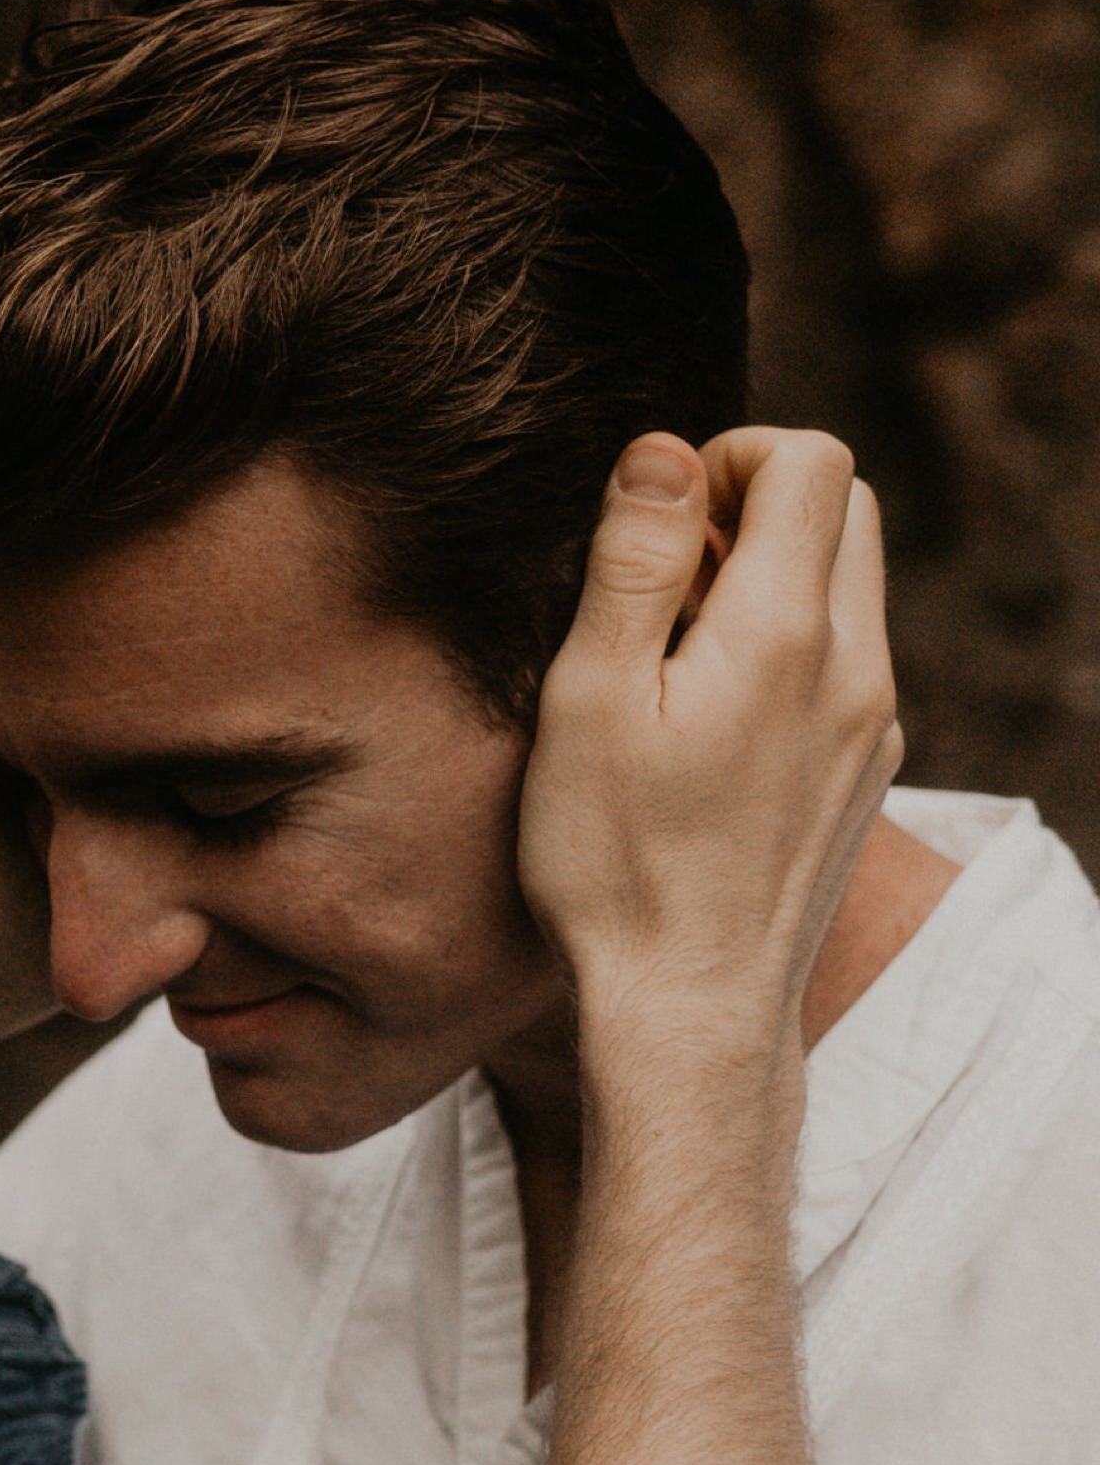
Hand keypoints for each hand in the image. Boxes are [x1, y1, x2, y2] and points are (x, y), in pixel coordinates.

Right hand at [519, 426, 901, 1081]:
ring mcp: (873, 726)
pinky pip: (845, 666)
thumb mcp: (590, 701)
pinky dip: (787, 653)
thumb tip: (664, 453)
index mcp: (786, 633)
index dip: (729, 457)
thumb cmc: (619, 868)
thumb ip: (635, 564)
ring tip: (675, 662)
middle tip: (663, 581)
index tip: (659, 523)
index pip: (810, 457)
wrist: (692, 1011)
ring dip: (769, 582)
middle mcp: (856, 667)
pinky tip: (709, 728)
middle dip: (756, 506)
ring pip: (849, 588)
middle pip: (845, 508)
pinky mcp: (866, 775)